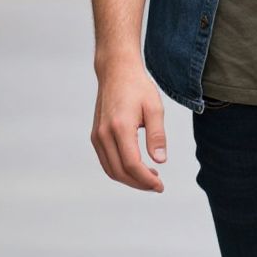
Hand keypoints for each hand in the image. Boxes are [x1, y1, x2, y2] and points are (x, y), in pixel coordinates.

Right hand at [91, 58, 167, 192]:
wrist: (116, 71)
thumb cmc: (138, 86)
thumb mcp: (154, 107)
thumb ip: (157, 135)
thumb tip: (160, 160)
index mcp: (120, 127)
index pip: (132, 164)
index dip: (146, 180)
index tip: (160, 186)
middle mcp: (104, 134)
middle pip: (120, 172)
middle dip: (139, 183)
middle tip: (157, 185)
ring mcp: (97, 136)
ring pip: (111, 170)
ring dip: (129, 179)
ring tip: (148, 177)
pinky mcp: (95, 135)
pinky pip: (106, 161)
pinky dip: (120, 170)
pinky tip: (135, 167)